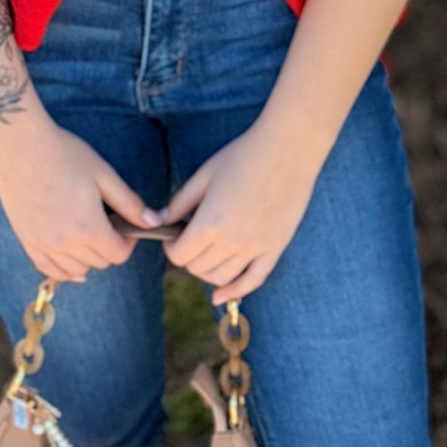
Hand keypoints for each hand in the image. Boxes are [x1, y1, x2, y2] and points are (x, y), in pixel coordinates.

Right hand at [0, 113, 150, 283]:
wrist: (18, 145)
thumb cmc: (64, 154)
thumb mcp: (103, 174)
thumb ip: (129, 203)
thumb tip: (154, 222)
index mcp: (88, 228)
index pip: (118, 255)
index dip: (129, 242)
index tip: (126, 224)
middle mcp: (64, 243)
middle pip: (99, 263)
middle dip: (109, 247)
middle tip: (107, 223)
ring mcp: (42, 244)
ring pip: (76, 270)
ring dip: (88, 258)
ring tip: (87, 234)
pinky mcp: (26, 240)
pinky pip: (48, 269)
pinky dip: (63, 268)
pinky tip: (70, 258)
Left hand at [156, 118, 318, 305]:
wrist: (288, 150)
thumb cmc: (243, 156)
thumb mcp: (204, 175)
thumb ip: (179, 203)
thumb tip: (157, 221)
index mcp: (209, 224)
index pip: (179, 255)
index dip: (171, 248)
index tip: (174, 236)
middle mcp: (231, 242)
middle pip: (197, 269)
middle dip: (188, 257)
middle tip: (191, 241)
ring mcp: (255, 248)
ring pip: (221, 278)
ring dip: (208, 271)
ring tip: (207, 254)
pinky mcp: (275, 248)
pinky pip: (253, 281)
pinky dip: (235, 291)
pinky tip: (221, 296)